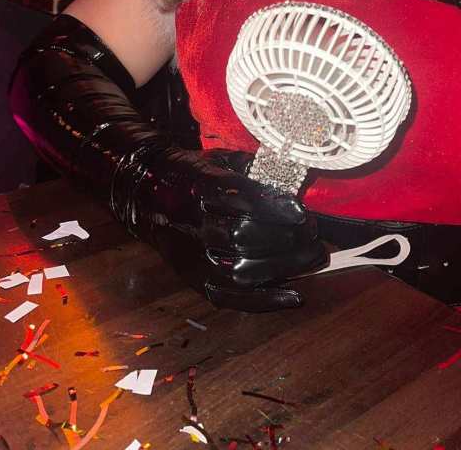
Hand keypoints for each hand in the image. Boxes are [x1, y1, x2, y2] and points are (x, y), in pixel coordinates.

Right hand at [143, 147, 327, 310]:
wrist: (147, 193)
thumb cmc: (193, 174)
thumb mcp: (218, 159)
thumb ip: (251, 169)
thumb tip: (294, 178)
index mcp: (199, 186)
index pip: (239, 199)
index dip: (273, 207)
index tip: (300, 211)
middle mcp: (192, 223)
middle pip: (243, 237)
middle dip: (285, 237)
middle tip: (313, 232)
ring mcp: (193, 256)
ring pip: (240, 271)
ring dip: (284, 266)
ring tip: (313, 256)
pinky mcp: (194, 279)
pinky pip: (230, 297)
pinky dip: (265, 300)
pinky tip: (295, 296)